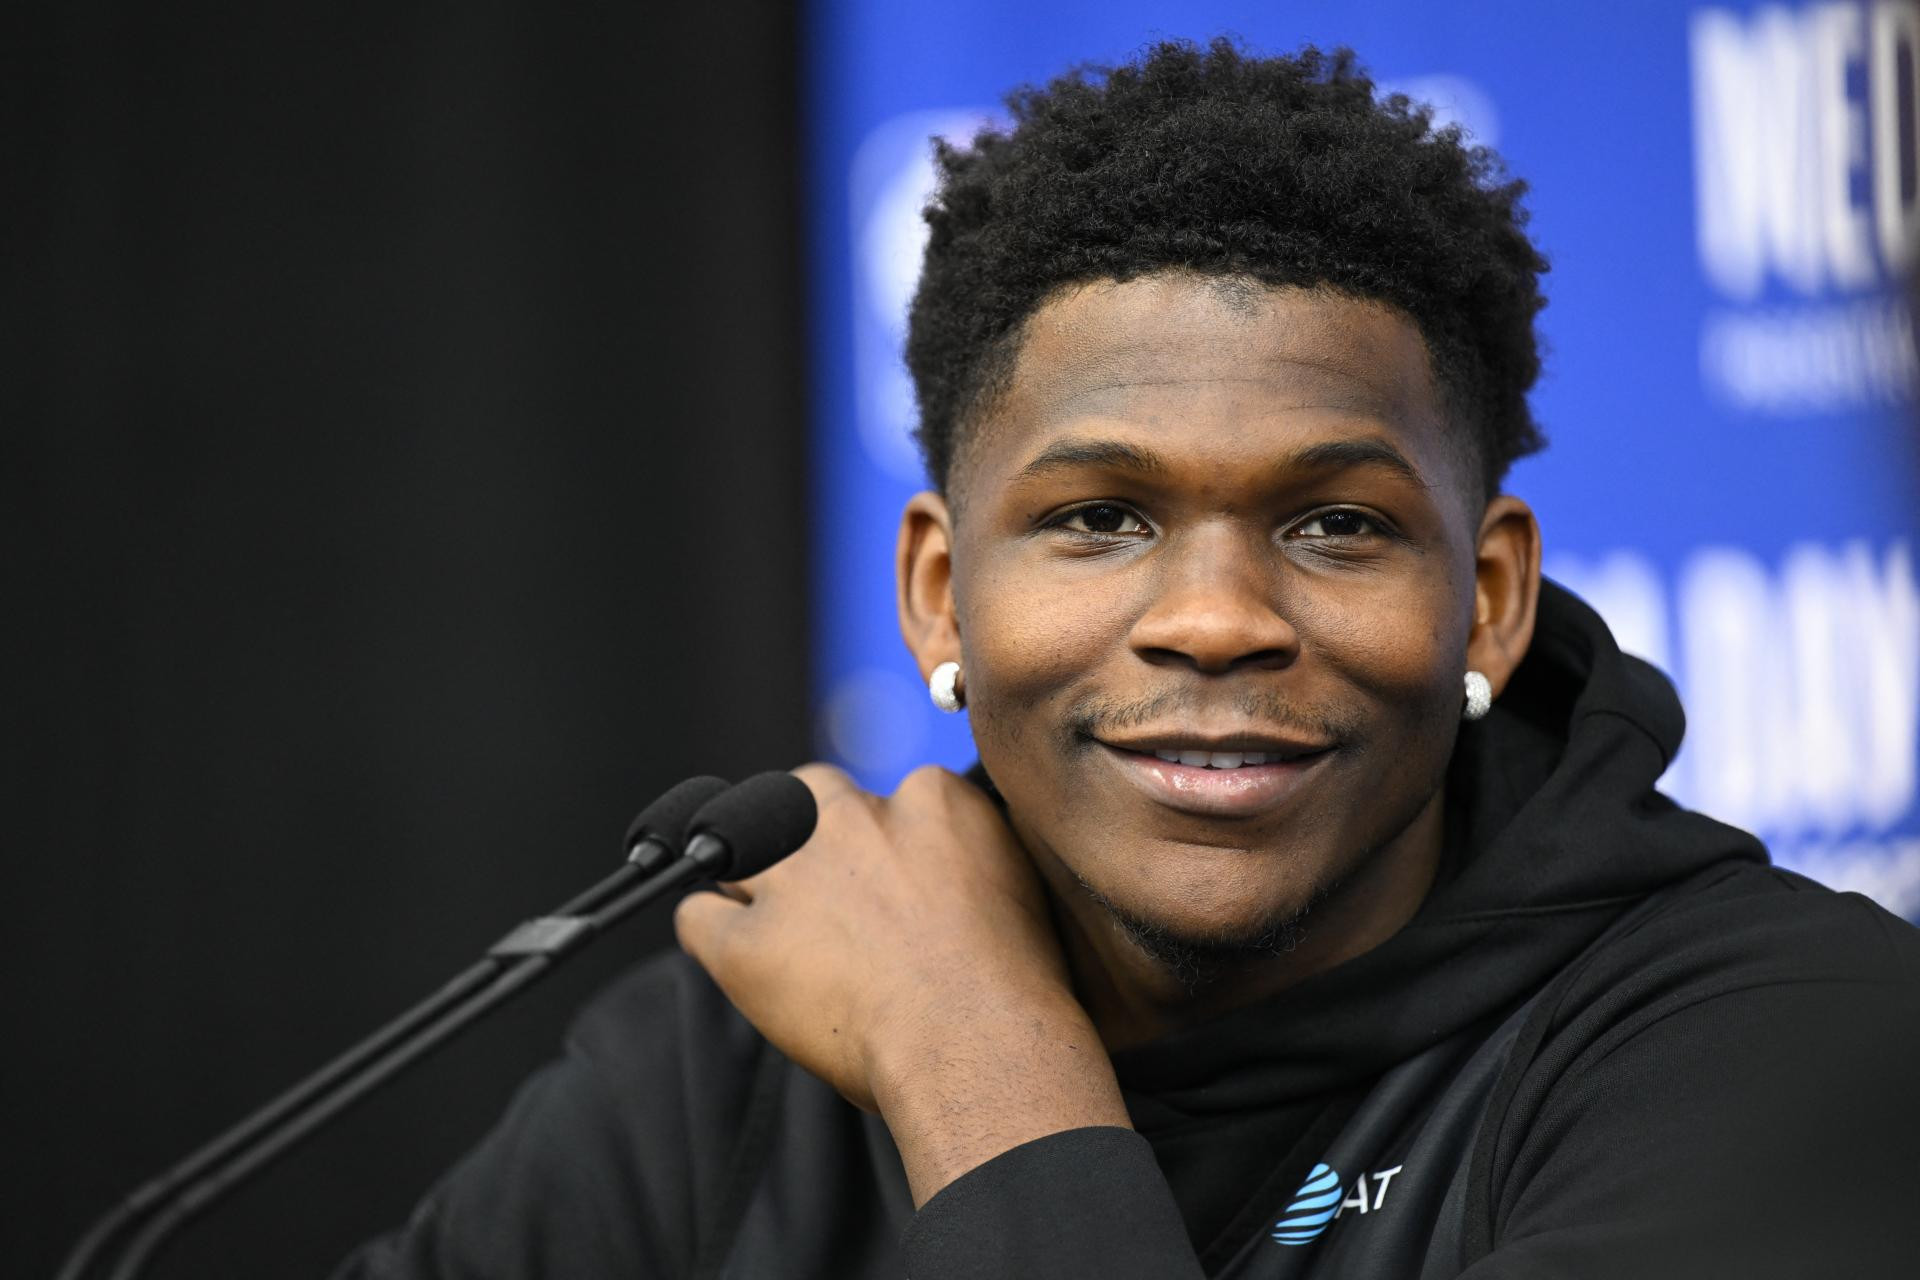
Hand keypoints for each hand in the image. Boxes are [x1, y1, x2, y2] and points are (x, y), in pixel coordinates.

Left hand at [673, 764, 1130, 1203]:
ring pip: (739, 838)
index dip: (886, 844)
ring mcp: (793, 874)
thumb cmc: (1013, 990)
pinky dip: (712, 933)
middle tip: (833, 897)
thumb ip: (969, 859)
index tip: (897, 887)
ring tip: (779, 927)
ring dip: (753, 874)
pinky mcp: (744, 939)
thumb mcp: (1012, 889)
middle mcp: (854, 819)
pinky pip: (697, 916)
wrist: (981, 1047)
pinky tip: (739, 960)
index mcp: (932, 800)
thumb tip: (952, 877)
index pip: (891, 796)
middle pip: (808, 793)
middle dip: (810, 833)